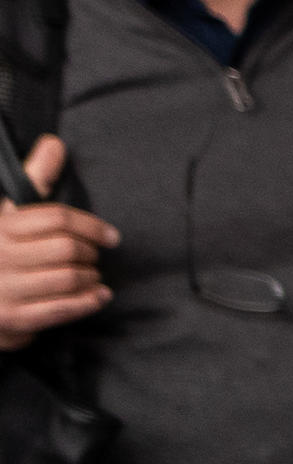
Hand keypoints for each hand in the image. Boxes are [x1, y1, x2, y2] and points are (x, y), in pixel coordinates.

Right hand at [0, 139, 114, 344]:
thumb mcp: (6, 212)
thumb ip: (33, 179)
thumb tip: (54, 144)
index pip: (55, 218)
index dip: (91, 225)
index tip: (110, 236)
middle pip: (66, 248)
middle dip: (90, 253)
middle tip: (95, 256)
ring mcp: (4, 289)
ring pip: (68, 278)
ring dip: (90, 277)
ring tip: (92, 275)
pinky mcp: (12, 320)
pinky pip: (61, 309)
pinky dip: (86, 302)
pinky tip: (97, 296)